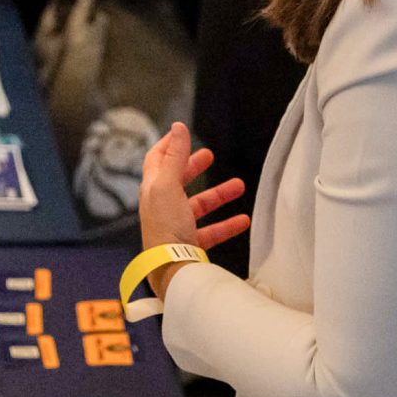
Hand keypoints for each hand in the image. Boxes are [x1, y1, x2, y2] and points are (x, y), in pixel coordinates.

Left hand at [138, 123, 250, 302]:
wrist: (170, 269)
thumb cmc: (165, 227)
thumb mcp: (168, 185)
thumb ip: (175, 157)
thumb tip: (177, 127)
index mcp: (152, 189)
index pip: (156, 160)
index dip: (168, 145)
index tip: (181, 133)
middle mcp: (161, 206)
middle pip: (177, 181)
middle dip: (193, 166)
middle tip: (209, 155)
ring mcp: (175, 226)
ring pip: (198, 205)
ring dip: (218, 195)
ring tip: (239, 185)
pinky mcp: (189, 244)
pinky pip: (210, 231)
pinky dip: (226, 224)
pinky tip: (243, 220)